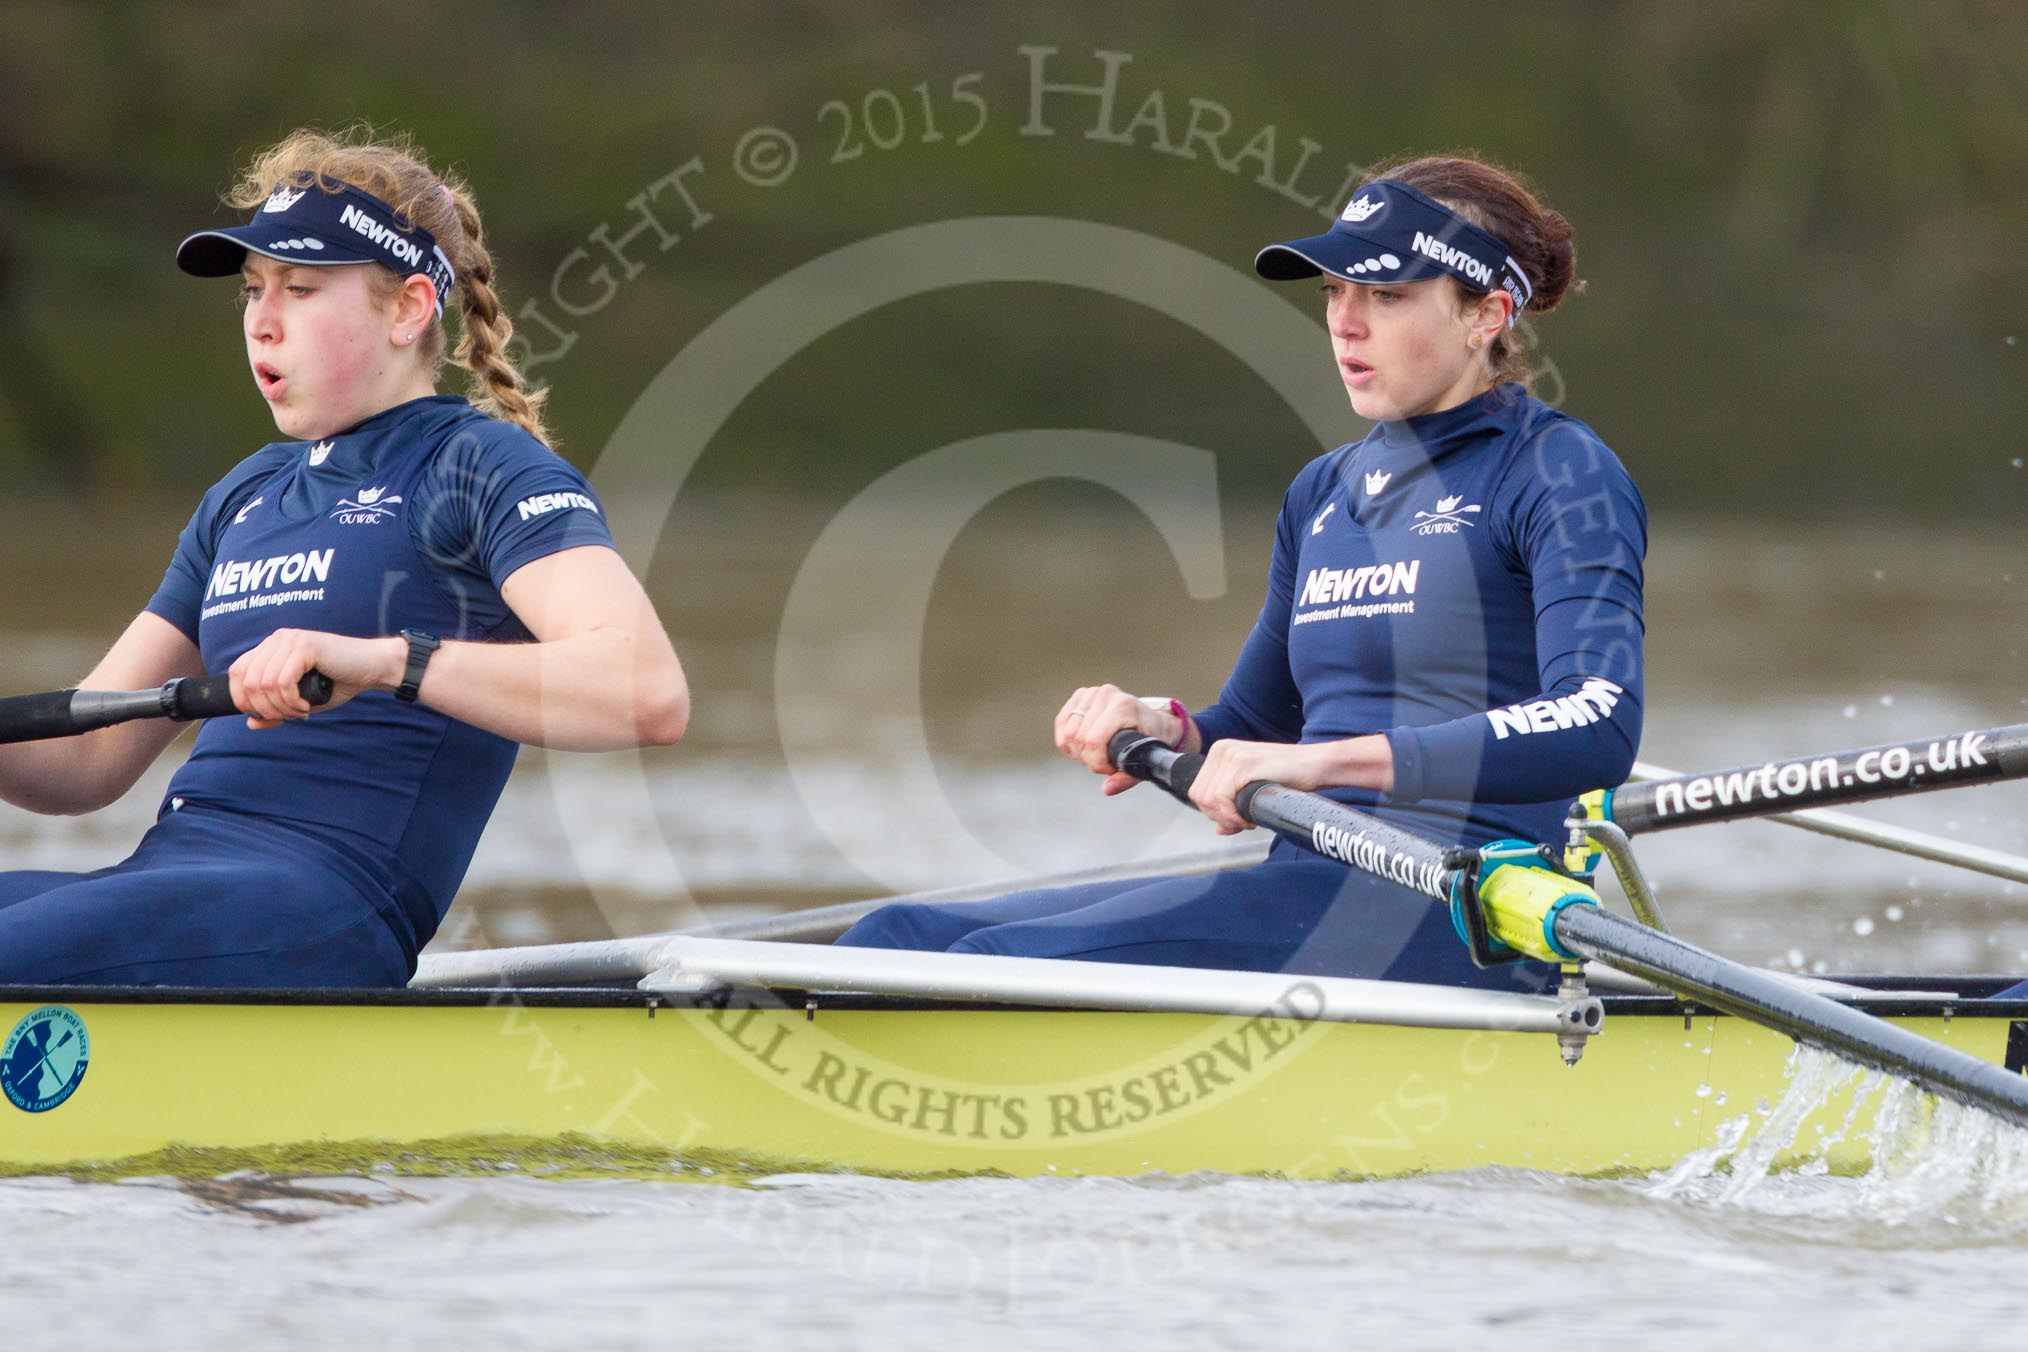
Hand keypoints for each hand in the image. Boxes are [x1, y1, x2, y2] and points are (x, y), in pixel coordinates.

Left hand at [229, 629, 404, 729]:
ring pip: (264, 684)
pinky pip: (282, 681)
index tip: (264, 715)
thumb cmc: (339, 682)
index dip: (242, 698)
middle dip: (265, 708)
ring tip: (300, 712)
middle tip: (289, 717)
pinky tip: (305, 706)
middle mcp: (277, 639)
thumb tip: (250, 723)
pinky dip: (291, 701)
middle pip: (247, 681)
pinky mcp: (304, 647)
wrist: (374, 667)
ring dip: (281, 707)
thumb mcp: (301, 701)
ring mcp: (290, 641)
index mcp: (272, 647)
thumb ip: (276, 710)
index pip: (237, 672)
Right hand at [1053, 683, 1187, 795]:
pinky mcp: (1080, 695)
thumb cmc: (1151, 738)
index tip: (1110, 769)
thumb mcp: (1145, 760)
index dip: (1097, 762)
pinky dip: (1068, 740)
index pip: (1093, 740)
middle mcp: (1105, 694)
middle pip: (1078, 738)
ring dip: (1078, 751)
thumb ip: (1126, 777)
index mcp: (1123, 706)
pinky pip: (1061, 723)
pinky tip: (1083, 745)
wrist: (1154, 720)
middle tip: (1104, 763)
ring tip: (1096, 754)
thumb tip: (1107, 789)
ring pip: (1068, 733)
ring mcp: (1091, 692)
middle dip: (1088, 759)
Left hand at [1186, 735, 1395, 833]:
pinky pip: (1221, 799)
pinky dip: (1232, 815)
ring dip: (1226, 818)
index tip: (1236, 820)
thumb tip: (1218, 829)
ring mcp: (1230, 754)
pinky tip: (1249, 818)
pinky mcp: (1241, 764)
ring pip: (1207, 799)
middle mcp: (1221, 749)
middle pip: (1199, 796)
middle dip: (1218, 817)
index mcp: (1220, 752)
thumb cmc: (1290, 777)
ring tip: (1248, 819)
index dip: (1214, 813)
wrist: (1316, 765)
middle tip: (1242, 822)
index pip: (1198, 790)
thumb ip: (1233, 807)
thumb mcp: (1253, 791)